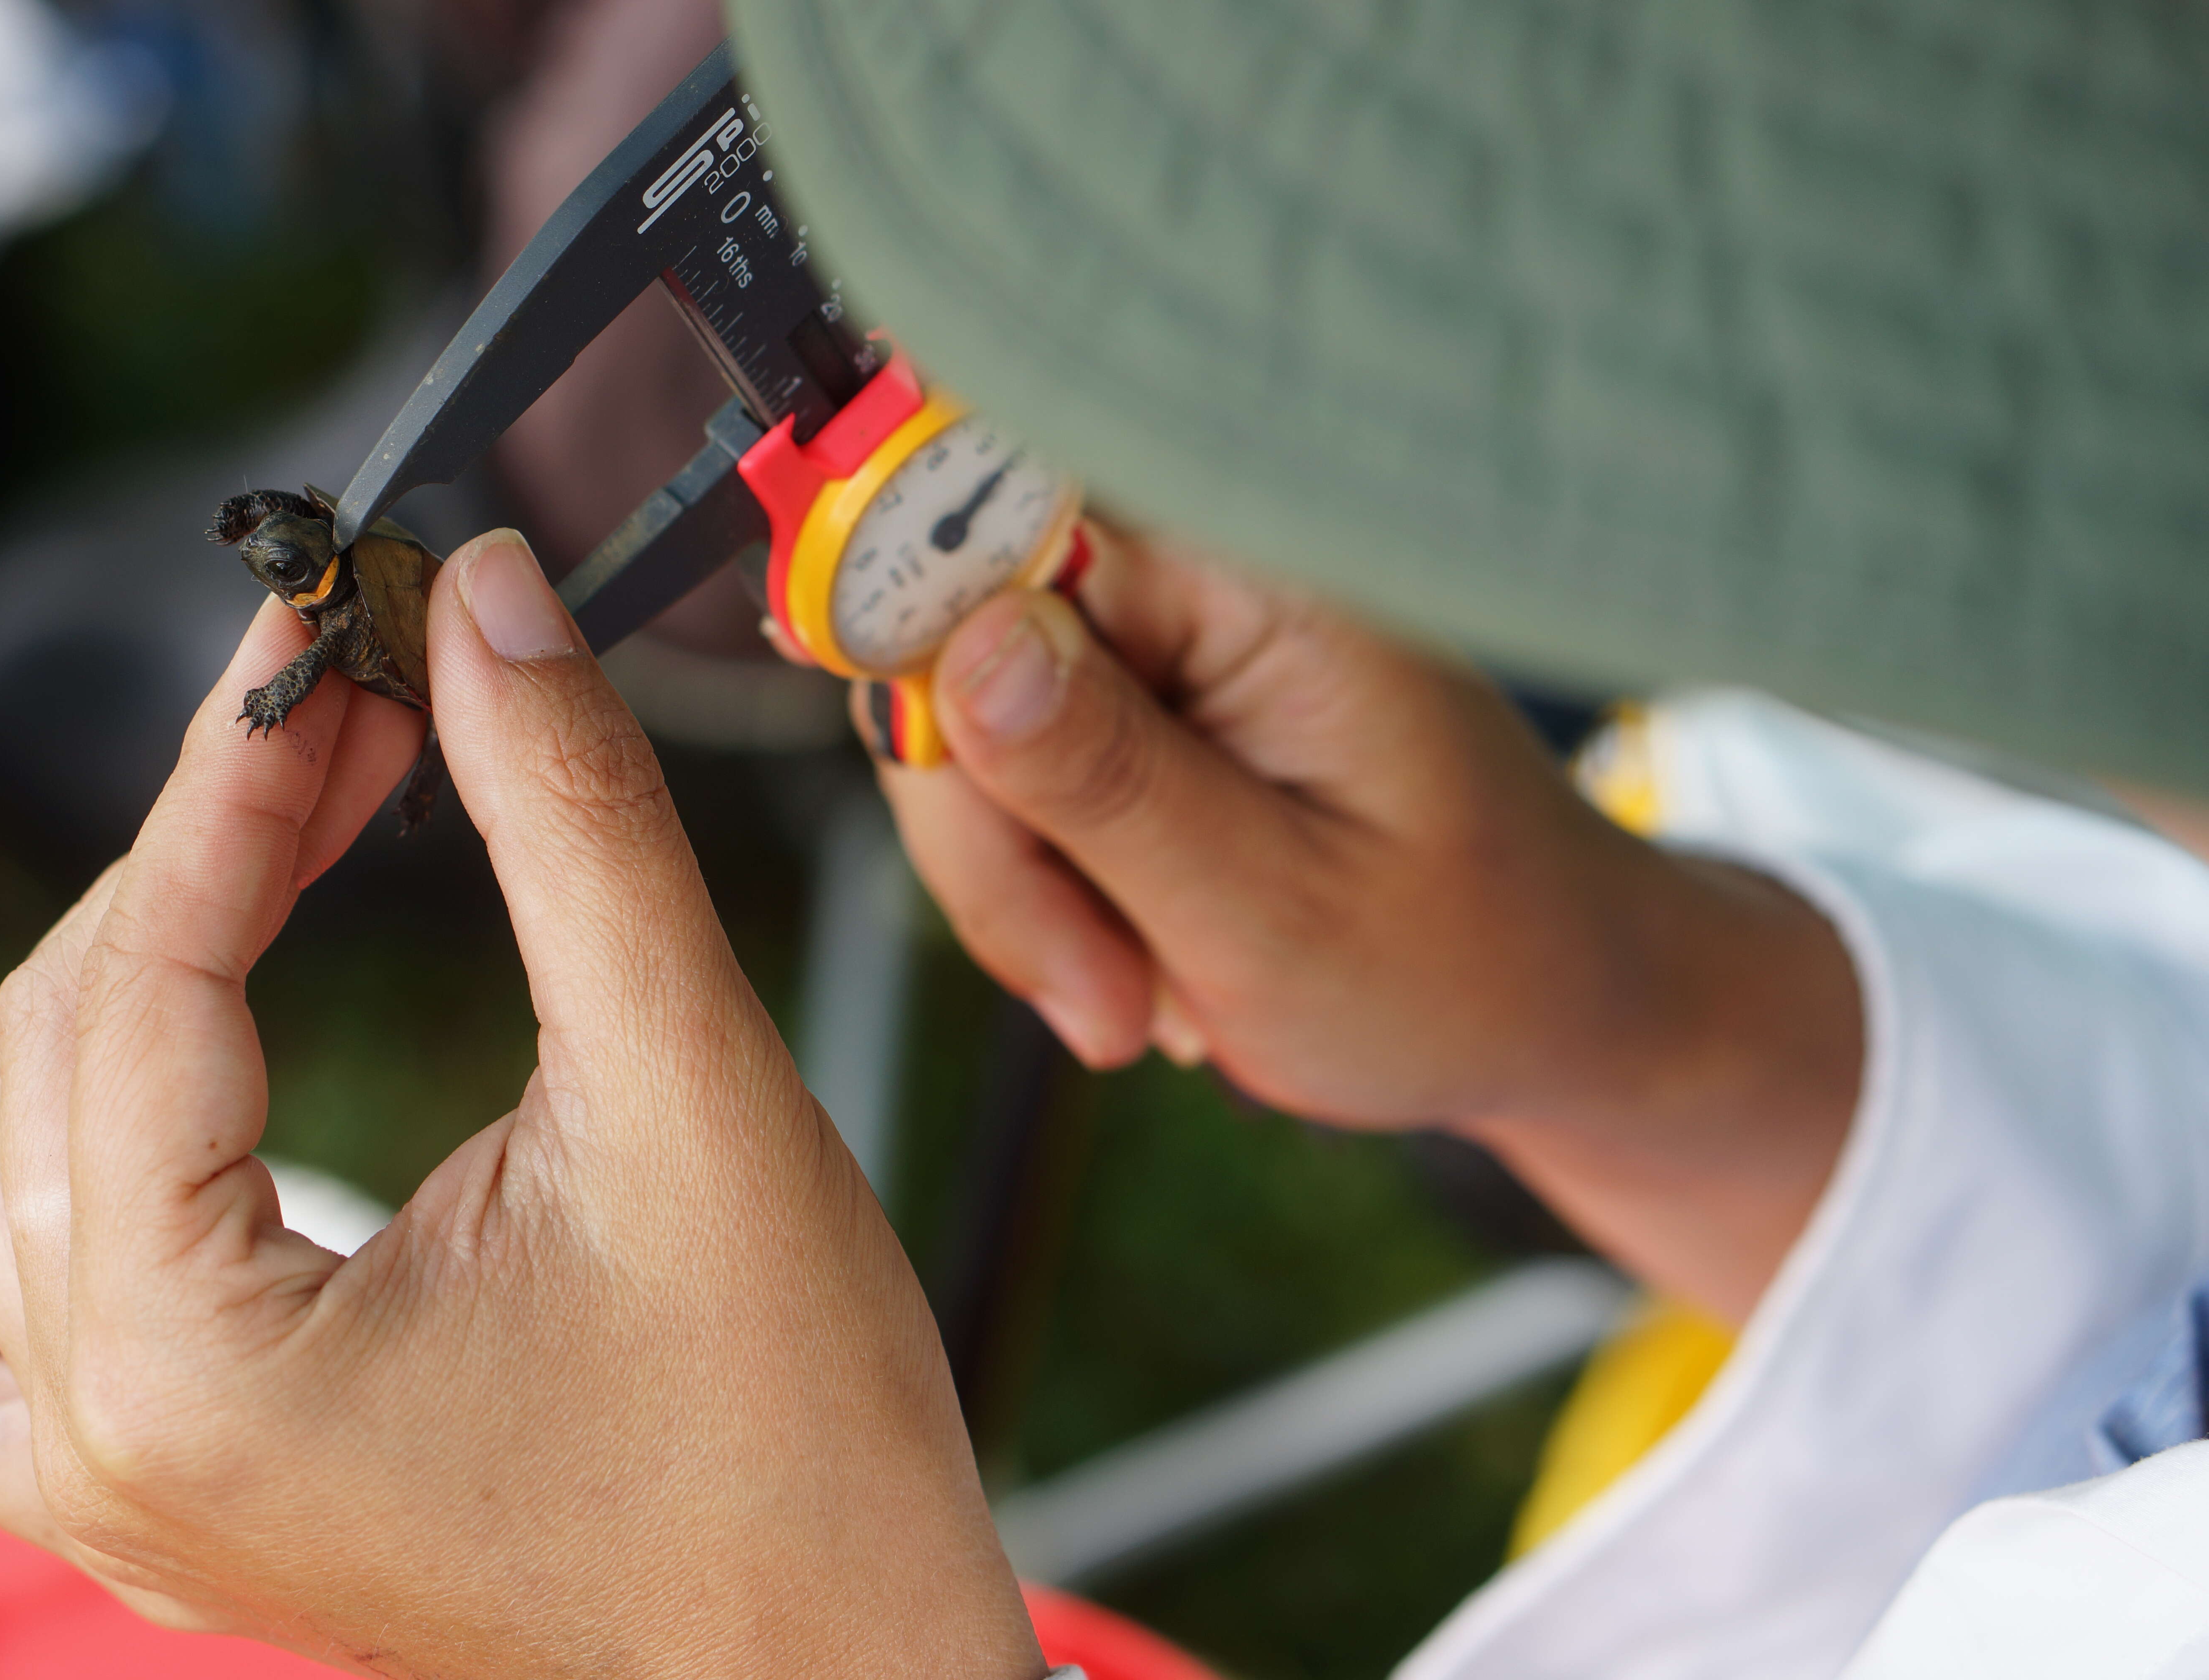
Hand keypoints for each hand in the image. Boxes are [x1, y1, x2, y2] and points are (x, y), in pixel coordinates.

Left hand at [0, 533, 1039, 1678]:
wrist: (830, 1659)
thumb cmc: (788, 1441)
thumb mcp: (691, 1094)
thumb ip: (573, 828)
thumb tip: (489, 613)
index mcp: (197, 1369)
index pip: (140, 983)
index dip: (234, 780)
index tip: (327, 639)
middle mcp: (112, 1453)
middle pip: (59, 1051)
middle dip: (202, 853)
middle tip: (356, 713)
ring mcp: (128, 1497)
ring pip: (11, 1158)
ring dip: (125, 979)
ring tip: (270, 854)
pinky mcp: (182, 1500)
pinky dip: (23, 1175)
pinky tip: (108, 1090)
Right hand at [870, 528, 1861, 1321]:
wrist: (1551, 1010)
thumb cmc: (1460, 969)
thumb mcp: (1275, 912)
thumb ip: (1108, 779)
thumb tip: (958, 647)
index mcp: (1258, 584)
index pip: (1003, 522)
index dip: (894, 592)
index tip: (826, 661)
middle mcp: (1206, 583)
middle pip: (959, 648)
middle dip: (992, 842)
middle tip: (1097, 1006)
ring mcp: (1174, 650)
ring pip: (971, 735)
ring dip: (1027, 894)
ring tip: (1147, 1007)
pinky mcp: (1151, 715)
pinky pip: (1020, 783)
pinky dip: (1056, 894)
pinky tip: (1153, 965)